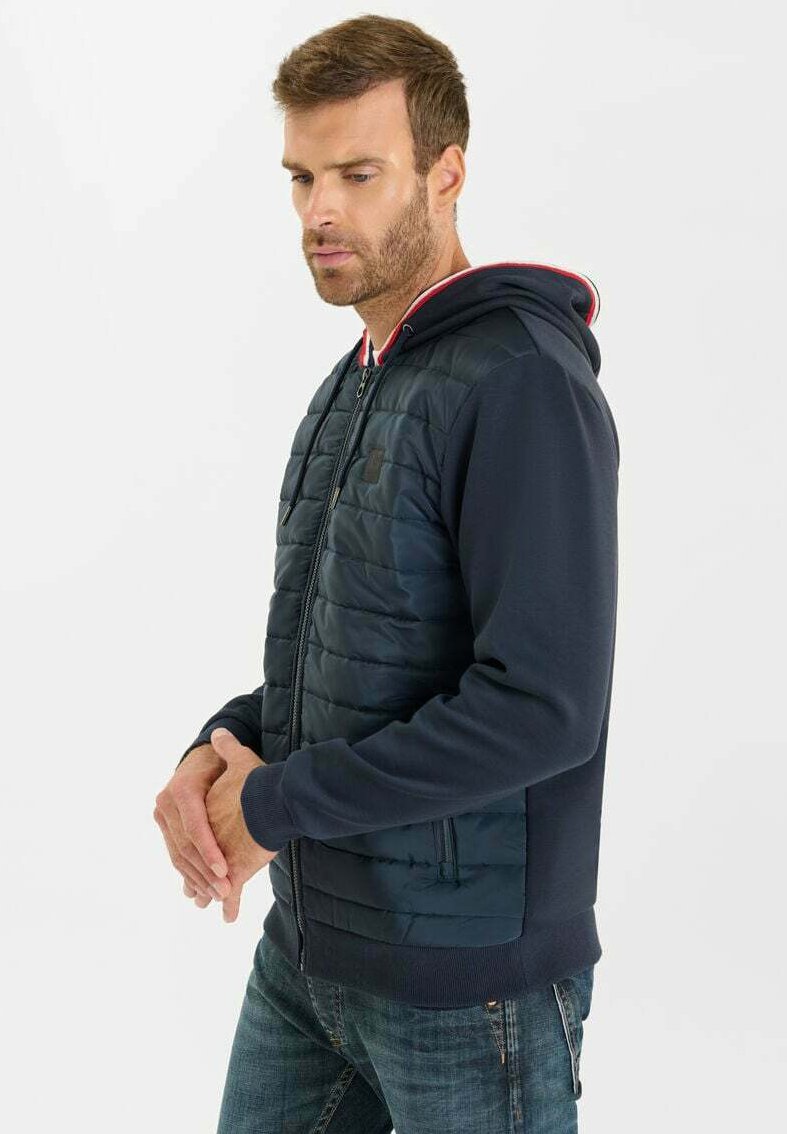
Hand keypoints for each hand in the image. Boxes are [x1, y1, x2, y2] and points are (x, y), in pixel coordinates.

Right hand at [153, 742, 233, 906]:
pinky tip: (202, 892)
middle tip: (225, 891)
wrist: (199, 764)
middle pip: (185, 846)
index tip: (226, 870)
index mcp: (182, 790)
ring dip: (198, 879)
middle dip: (205, 872)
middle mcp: (166, 805)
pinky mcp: (167, 831)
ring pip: (179, 856)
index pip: (194, 826)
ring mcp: (164, 820)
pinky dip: (191, 875)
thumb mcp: (227, 759)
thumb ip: (228, 751)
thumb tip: (222, 735)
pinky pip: (177, 856)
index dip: (209, 850)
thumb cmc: (219, 762)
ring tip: (219, 897)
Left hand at [204, 727, 278, 921]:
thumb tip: (221, 733)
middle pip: (194, 862)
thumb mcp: (239, 761)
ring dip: (209, 891)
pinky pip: (231, 892)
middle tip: (194, 894)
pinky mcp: (233, 870)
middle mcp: (203, 837)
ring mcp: (217, 856)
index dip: (189, 852)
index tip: (191, 858)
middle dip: (196, 877)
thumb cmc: (256, 780)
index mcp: (195, 812)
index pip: (185, 837)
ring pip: (209, 880)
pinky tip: (229, 916)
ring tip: (209, 903)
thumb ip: (227, 750)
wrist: (273, 797)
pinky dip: (230, 905)